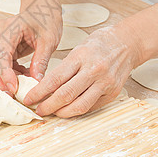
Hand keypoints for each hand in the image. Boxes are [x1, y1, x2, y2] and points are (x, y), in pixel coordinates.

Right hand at [0, 0, 61, 93]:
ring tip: (19, 87)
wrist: (43, 7)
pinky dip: (10, 73)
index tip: (13, 88)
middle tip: (9, 94)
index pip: (2, 54)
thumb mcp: (49, 39)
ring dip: (4, 77)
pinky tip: (24, 76)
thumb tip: (36, 81)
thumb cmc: (46, 18)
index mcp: (10, 28)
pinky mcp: (3, 47)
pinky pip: (2, 63)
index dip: (5, 73)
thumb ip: (41, 60)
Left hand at [24, 26, 141, 117]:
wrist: (128, 43)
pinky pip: (92, 106)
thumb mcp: (78, 48)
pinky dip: (78, 110)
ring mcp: (105, 83)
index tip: (29, 98)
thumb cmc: (100, 43)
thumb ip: (65, 68)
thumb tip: (45, 87)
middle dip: (48, 106)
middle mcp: (94, 70)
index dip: (39, 92)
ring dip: (62, 112)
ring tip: (52, 112)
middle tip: (38, 110)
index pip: (55, 79)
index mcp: (81, 56)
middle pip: (66, 95)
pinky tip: (69, 109)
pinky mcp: (113, 93)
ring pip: (79, 105)